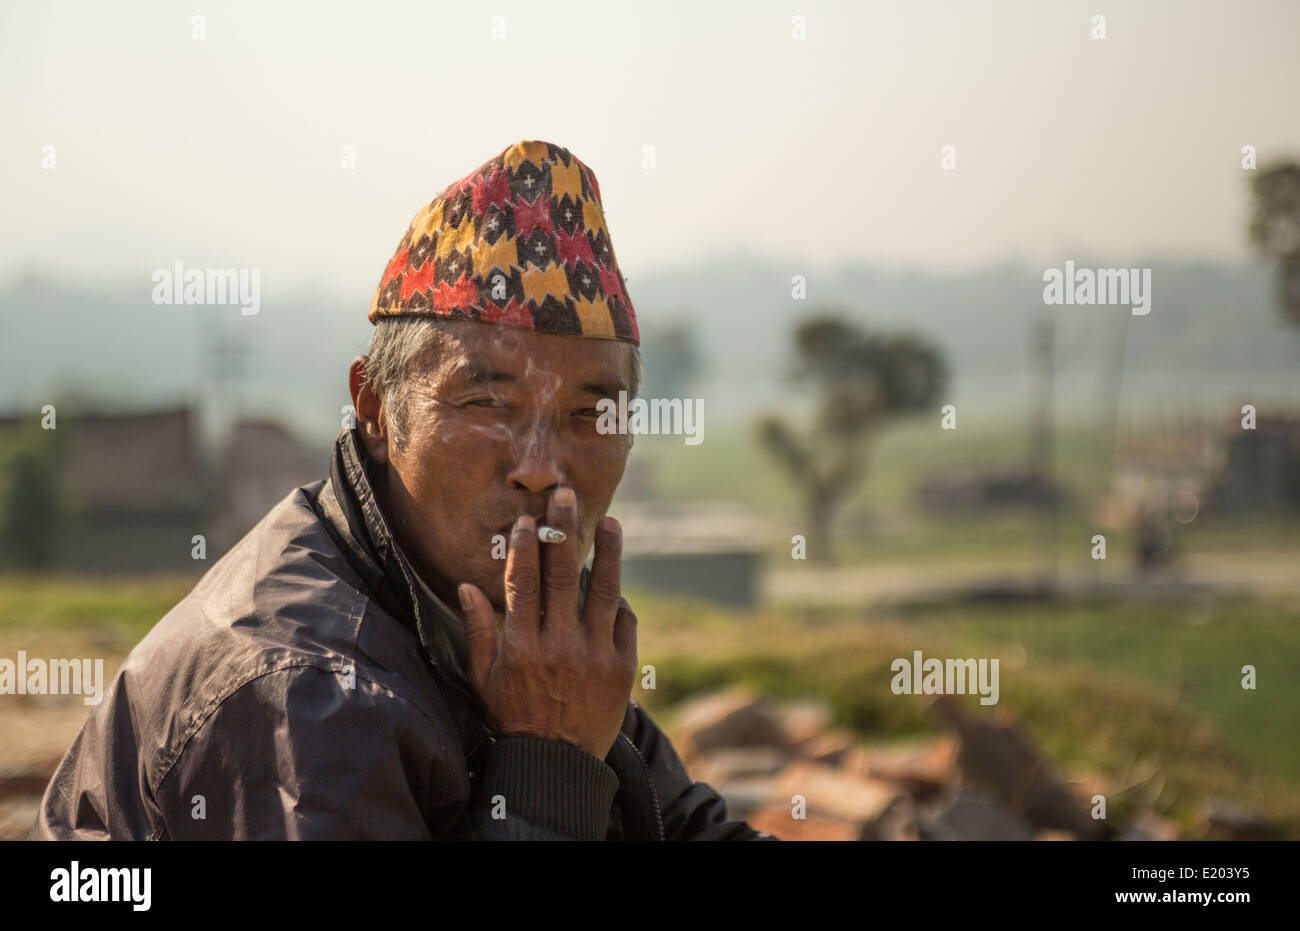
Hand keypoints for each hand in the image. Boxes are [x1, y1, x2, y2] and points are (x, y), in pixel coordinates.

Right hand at [458, 487, 636, 761]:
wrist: (557, 765)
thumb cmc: (514, 718)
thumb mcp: (484, 679)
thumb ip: (477, 631)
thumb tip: (466, 585)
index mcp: (522, 647)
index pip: (523, 583)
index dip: (526, 547)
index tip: (528, 520)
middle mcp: (560, 646)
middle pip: (563, 575)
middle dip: (563, 531)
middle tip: (566, 498)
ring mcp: (595, 655)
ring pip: (604, 591)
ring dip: (608, 552)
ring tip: (610, 522)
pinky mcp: (623, 667)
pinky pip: (624, 621)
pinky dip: (620, 599)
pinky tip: (616, 580)